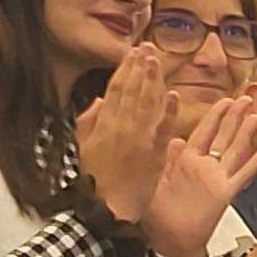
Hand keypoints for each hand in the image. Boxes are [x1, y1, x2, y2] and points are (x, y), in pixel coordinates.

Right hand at [73, 46, 170, 225]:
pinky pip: (162, 128)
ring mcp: (138, 140)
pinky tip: (173, 94)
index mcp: (103, 125)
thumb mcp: (83, 147)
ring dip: (153, 81)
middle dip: (140, 68)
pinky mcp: (154, 154)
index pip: (115, 90)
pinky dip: (168, 110)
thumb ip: (89, 121)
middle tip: (147, 48)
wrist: (107, 208)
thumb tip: (99, 100)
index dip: (124, 69)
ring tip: (156, 61)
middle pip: (132, 92)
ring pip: (147, 104)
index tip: (132, 53)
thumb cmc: (95, 180)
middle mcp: (121, 128)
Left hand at [141, 86, 256, 256]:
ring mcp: (216, 179)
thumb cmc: (158, 215)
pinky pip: (242, 175)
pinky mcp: (224, 194)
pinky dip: (255, 163)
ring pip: (235, 151)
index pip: (204, 131)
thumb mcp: (156, 180)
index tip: (226, 100)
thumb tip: (174, 138)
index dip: (215, 115)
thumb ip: (168, 160)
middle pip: (223, 136)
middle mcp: (204, 167)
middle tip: (247, 99)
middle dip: (235, 117)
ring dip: (247, 133)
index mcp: (185, 161)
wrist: (169, 241)